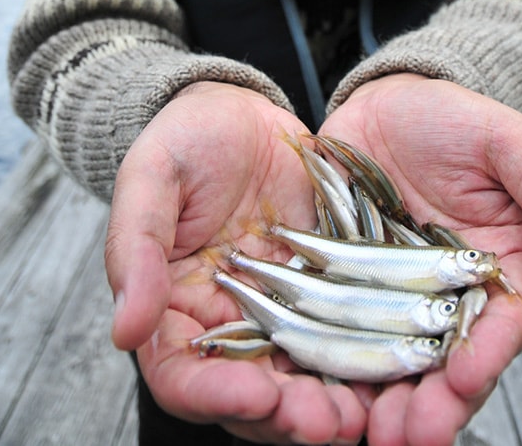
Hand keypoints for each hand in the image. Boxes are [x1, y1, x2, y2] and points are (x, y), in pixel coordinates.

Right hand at [104, 82, 368, 442]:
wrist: (241, 107)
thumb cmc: (187, 137)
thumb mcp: (152, 177)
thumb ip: (135, 248)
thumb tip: (125, 331)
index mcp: (174, 306)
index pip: (183, 376)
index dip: (214, 396)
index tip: (255, 396)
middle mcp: (229, 322)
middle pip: (251, 395)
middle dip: (288, 416)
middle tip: (325, 422)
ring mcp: (282, 309)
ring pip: (303, 378)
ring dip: (332, 405)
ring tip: (361, 414)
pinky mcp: (328, 289)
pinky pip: (349, 335)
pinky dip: (368, 362)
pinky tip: (395, 370)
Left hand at [321, 75, 521, 445]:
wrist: (383, 100)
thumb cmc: (451, 118)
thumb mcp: (505, 139)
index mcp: (496, 268)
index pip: (502, 326)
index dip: (487, 357)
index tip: (465, 380)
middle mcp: (447, 295)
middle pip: (447, 364)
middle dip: (433, 405)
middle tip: (409, 436)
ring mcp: (394, 296)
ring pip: (395, 364)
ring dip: (385, 405)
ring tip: (370, 434)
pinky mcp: (346, 289)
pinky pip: (340, 336)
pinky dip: (333, 369)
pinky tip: (319, 393)